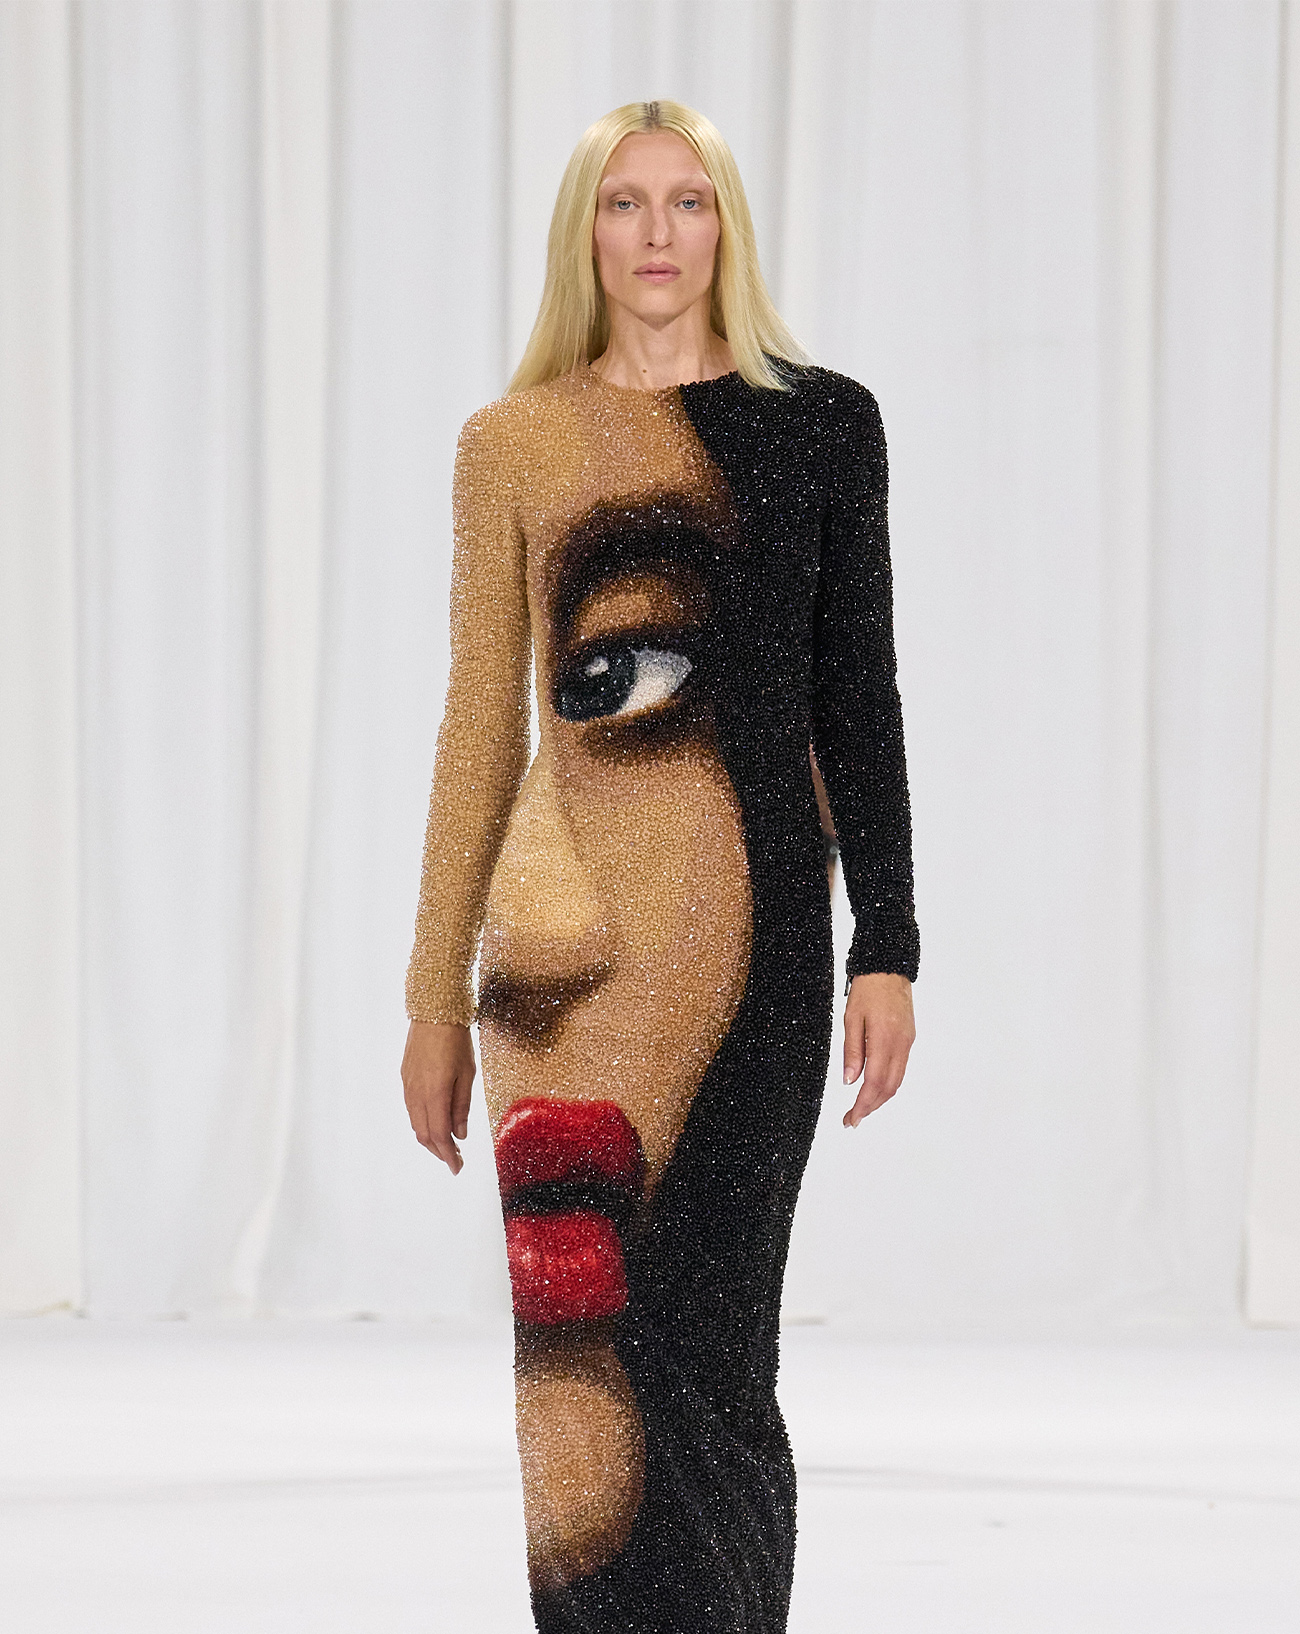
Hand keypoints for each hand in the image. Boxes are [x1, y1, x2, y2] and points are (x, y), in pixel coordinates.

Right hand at [402, 1021, 475, 1172]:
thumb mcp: (467, 1074)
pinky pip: (411, 1109)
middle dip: (440, 1151)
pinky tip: (435, 1121)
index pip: (440, 1136)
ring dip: (430, 1138)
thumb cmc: (456, 1041)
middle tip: (455, 1159)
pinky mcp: (405, 1078)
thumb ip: (462, 1106)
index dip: (448, 1156)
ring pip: (416, 1123)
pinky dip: (423, 1122)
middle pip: (424, 1134)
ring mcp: (408, 1087)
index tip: (457, 1169)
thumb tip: (460, 1134)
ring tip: (447, 1144)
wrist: (433, 1012)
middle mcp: (417, 1095)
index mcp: (435, 1095)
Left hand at [842, 972, 914, 1126]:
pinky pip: (900, 1069)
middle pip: (888, 1087)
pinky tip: (875, 1087)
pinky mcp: (909, 1039)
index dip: (862, 1105)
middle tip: (852, 1119)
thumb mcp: (851, 1017)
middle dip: (871, 1107)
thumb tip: (850, 1080)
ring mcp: (907, 1042)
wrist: (888, 968)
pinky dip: (888, 1084)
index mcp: (884, 1039)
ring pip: (896, 1081)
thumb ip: (852, 1051)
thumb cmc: (867, 989)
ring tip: (861, 1107)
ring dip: (880, 1098)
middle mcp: (900, 1044)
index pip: (873, 1083)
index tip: (851, 1119)